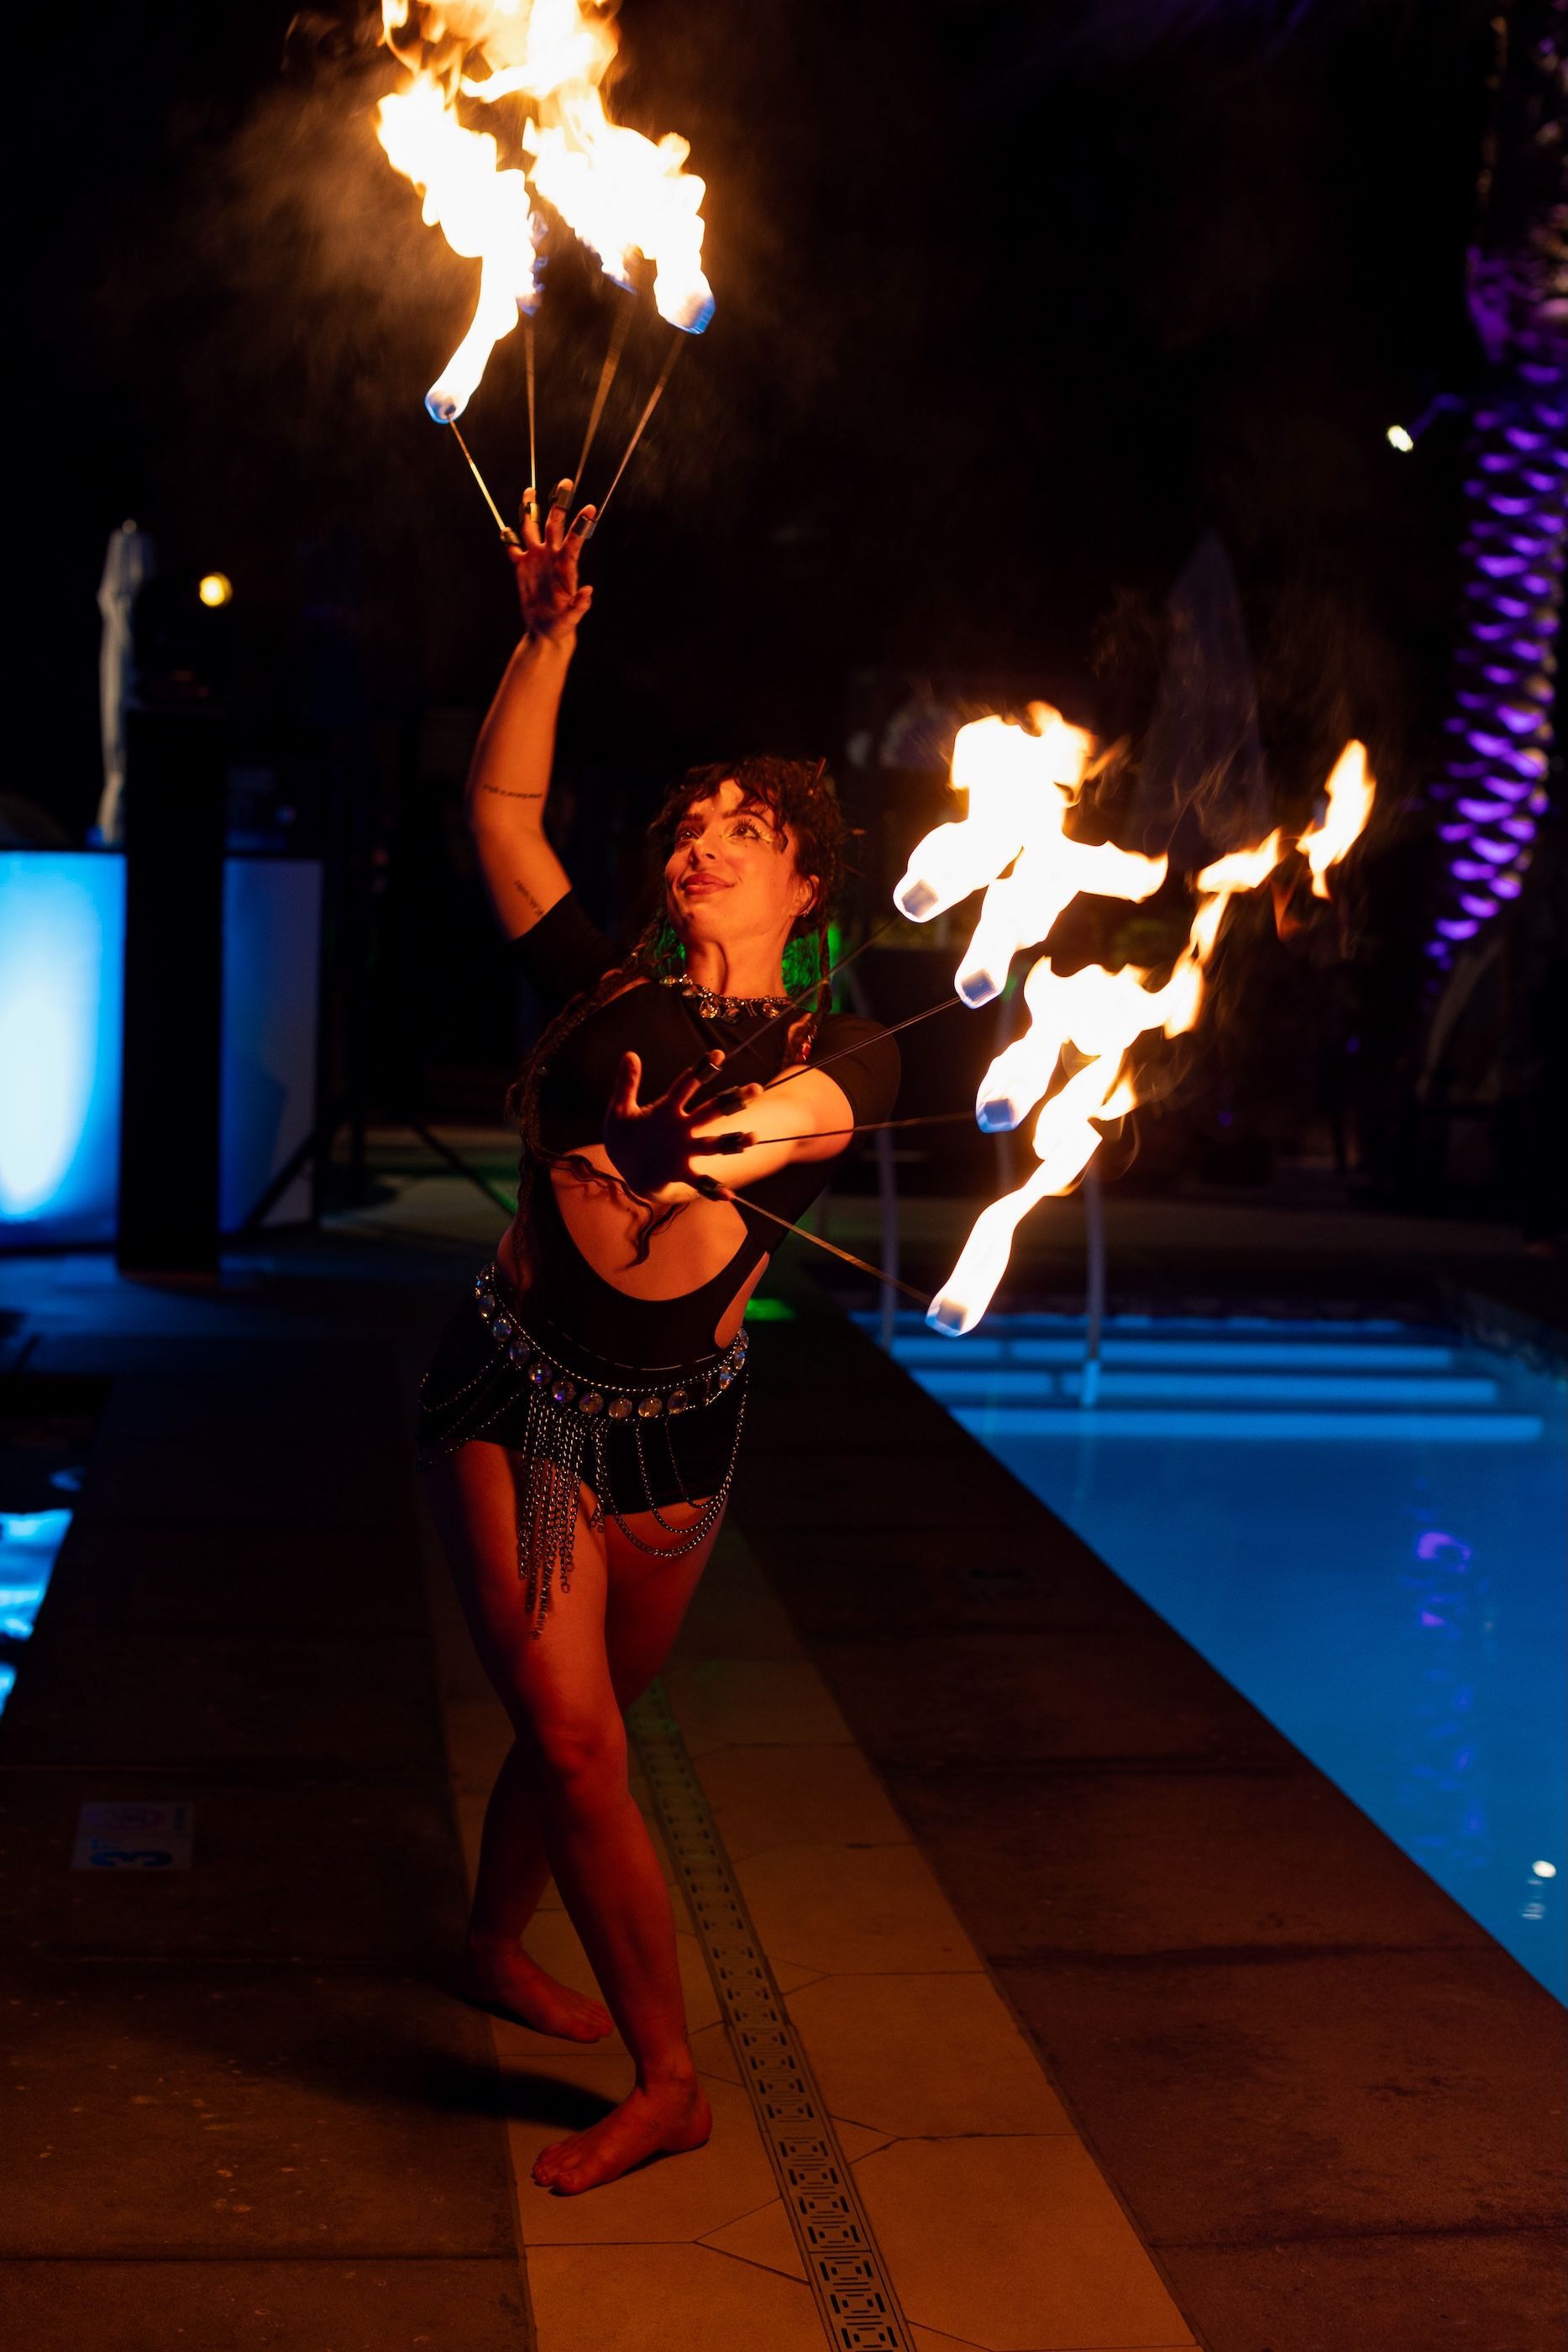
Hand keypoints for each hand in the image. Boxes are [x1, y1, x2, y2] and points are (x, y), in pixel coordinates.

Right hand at [507, 482, 596, 643]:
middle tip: (565, 482)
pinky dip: (508, 539)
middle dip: (559, 504)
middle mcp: (551, 556)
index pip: (575, 539)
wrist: (547, 631)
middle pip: (554, 524)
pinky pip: (513, 548)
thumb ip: (580, 606)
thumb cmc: (563, 625)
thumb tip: (588, 592)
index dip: (581, 523)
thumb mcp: (572, 618)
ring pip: (532, 528)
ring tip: (529, 491)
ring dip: (530, 510)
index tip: (590, 507)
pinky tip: (504, 529)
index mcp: (566, 566)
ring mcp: (536, 558)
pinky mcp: (521, 567)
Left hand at [603, 1053, 763, 1197]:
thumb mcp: (620, 1109)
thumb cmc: (624, 1136)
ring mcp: (684, 1151)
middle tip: (756, 1089)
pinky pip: (700, 1181)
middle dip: (733, 1100)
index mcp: (667, 1110)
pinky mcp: (680, 1172)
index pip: (686, 1085)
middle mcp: (681, 1128)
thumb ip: (627, 1084)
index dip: (702, 1070)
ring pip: (714, 1144)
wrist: (624, 1167)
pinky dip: (713, 1189)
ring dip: (734, 1141)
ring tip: (753, 1138)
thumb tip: (630, 1054)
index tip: (719, 1055)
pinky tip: (728, 1196)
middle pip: (712, 1111)